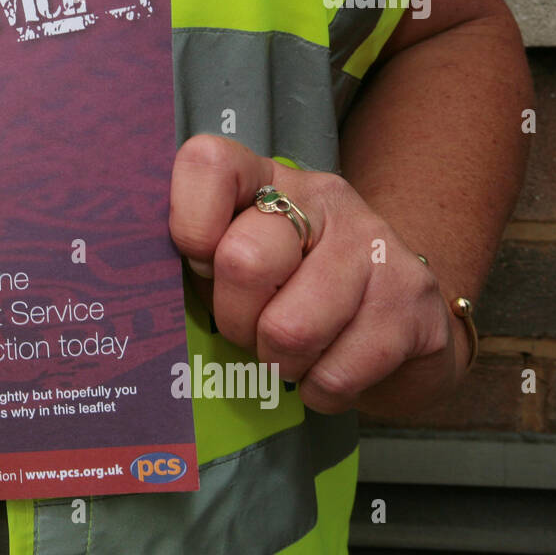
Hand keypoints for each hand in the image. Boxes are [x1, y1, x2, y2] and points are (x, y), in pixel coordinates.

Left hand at [169, 135, 464, 416]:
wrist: (403, 334)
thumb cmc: (293, 300)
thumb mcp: (237, 270)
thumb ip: (198, 264)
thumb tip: (143, 293)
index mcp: (266, 179)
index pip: (208, 163)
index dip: (189, 223)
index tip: (198, 262)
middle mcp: (324, 198)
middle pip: (242, 260)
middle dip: (234, 319)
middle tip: (248, 330)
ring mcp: (375, 245)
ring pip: (290, 328)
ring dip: (279, 363)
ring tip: (290, 354)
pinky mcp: (412, 302)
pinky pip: (336, 372)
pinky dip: (319, 392)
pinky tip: (328, 372)